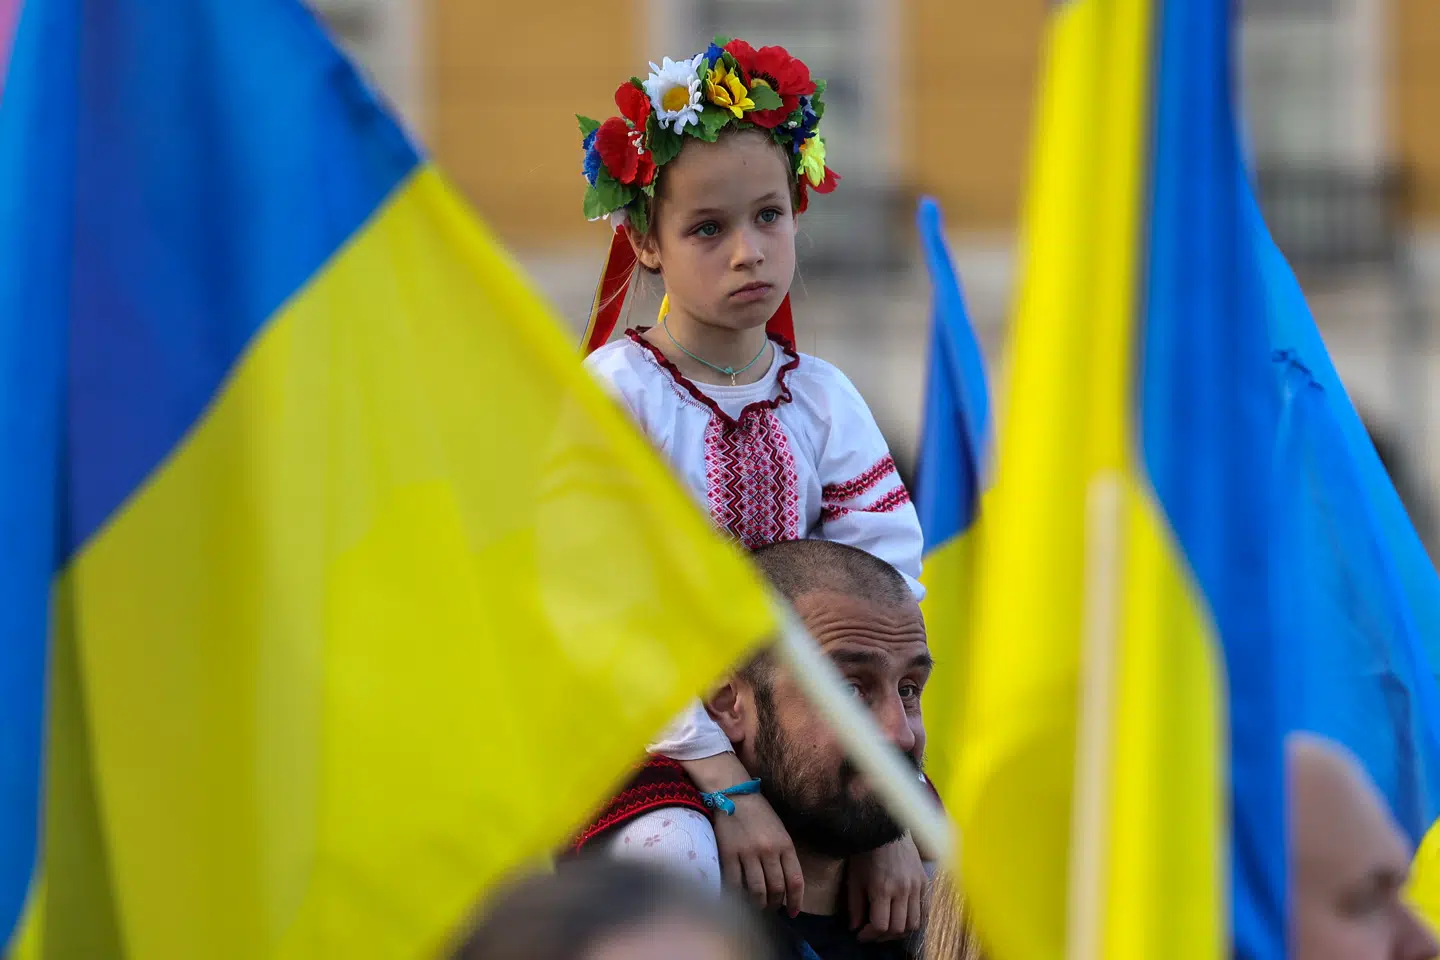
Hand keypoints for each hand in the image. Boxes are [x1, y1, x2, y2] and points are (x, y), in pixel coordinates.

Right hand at [711, 792, 804, 915]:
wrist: (734, 794)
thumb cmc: (759, 813)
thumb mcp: (780, 831)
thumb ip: (784, 855)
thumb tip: (786, 885)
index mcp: (785, 844)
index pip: (795, 881)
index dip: (796, 901)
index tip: (792, 912)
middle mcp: (769, 850)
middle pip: (777, 889)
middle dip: (775, 904)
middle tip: (771, 908)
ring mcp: (748, 853)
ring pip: (757, 890)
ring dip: (758, 904)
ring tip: (757, 906)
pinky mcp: (728, 854)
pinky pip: (734, 883)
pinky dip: (737, 896)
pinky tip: (739, 899)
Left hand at [847, 833, 926, 941]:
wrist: (886, 827)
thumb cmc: (866, 851)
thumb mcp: (855, 878)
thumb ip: (855, 905)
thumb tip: (855, 928)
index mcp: (883, 889)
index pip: (881, 926)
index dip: (869, 935)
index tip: (860, 935)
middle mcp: (903, 890)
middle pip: (898, 928)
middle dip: (882, 937)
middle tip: (872, 933)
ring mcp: (917, 886)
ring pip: (914, 924)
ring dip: (899, 932)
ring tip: (887, 928)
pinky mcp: (925, 882)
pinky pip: (924, 910)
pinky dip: (914, 920)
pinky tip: (902, 918)